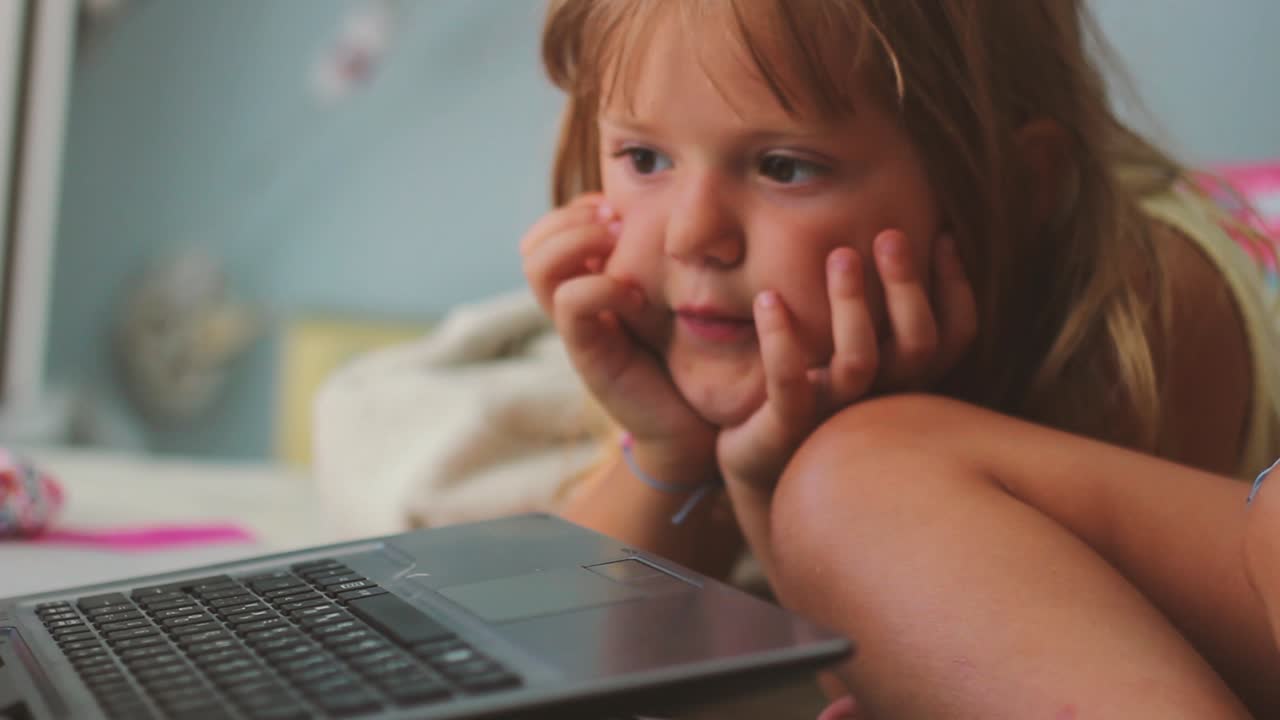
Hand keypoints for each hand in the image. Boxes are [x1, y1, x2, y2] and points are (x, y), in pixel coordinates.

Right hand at [520, 194, 717, 475]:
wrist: (697, 424)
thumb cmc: (694, 356)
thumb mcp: (678, 293)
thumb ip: (663, 255)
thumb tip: (673, 205)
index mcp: (590, 283)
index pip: (552, 229)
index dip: (579, 207)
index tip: (622, 208)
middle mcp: (574, 304)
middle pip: (533, 243)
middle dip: (573, 218)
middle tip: (618, 222)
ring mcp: (576, 329)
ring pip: (538, 267)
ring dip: (577, 241)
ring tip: (618, 245)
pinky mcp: (588, 354)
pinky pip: (571, 304)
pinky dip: (600, 287)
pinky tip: (637, 296)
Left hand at [717, 229, 977, 488]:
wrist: (760, 461)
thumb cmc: (811, 389)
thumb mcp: (849, 344)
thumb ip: (877, 303)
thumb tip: (895, 229)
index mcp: (903, 378)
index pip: (953, 335)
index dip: (955, 288)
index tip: (940, 235)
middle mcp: (879, 398)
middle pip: (917, 346)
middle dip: (906, 286)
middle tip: (888, 234)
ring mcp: (834, 416)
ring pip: (858, 363)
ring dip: (851, 305)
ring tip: (839, 255)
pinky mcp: (786, 427)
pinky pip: (788, 384)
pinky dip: (780, 340)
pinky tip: (767, 299)